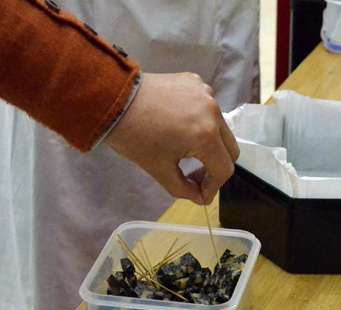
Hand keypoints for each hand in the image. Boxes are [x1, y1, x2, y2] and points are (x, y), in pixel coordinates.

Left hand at [107, 73, 239, 204]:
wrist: (111, 98)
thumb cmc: (134, 137)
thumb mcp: (159, 170)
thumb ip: (184, 189)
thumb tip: (200, 197)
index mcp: (206, 136)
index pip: (224, 169)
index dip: (213, 187)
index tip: (200, 195)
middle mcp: (214, 112)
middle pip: (230, 149)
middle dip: (215, 166)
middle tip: (195, 176)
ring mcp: (206, 93)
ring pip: (220, 127)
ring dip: (209, 143)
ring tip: (187, 150)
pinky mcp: (196, 82)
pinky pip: (207, 107)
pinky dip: (200, 120)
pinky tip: (180, 124)